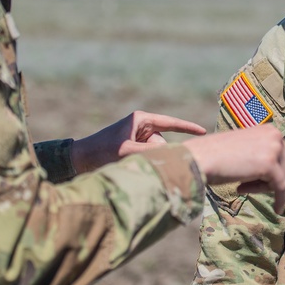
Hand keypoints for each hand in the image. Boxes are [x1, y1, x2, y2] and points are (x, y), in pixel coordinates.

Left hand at [71, 111, 207, 173]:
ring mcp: (138, 136)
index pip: (170, 123)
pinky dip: (144, 162)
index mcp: (141, 119)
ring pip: (155, 151)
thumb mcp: (128, 151)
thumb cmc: (102, 151)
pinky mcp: (133, 146)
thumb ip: (151, 153)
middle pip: (162, 142)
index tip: (203, 132)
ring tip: (129, 163)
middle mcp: (141, 126)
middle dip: (157, 153)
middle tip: (140, 161)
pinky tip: (130, 165)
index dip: (188, 128)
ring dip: (148, 159)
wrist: (81, 158)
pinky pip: (148, 155)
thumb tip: (170, 156)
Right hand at [182, 124, 284, 213]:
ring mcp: (274, 149)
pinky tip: (277, 209)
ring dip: (271, 188)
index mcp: (270, 129)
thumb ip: (262, 153)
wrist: (201, 158)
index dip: (280, 171)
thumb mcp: (246, 148)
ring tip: (247, 189)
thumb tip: (276, 172)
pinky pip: (281, 187)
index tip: (269, 183)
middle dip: (280, 180)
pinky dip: (280, 200)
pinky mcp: (269, 165)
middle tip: (265, 191)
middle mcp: (275, 135)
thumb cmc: (217, 155)